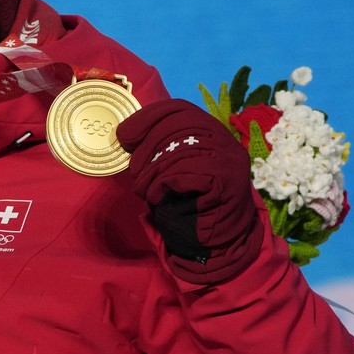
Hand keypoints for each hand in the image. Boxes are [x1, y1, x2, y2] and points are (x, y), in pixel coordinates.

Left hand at [115, 98, 261, 284]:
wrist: (213, 245)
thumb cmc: (187, 206)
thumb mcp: (170, 170)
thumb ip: (159, 148)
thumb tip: (124, 132)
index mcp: (213, 134)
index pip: (181, 108)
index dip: (148, 117)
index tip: (124, 135)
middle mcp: (226, 143)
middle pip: (178, 125)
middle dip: (147, 148)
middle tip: (135, 172)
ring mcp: (230, 161)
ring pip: (180, 150)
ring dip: (152, 173)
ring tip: (146, 191)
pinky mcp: (226, 182)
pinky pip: (183, 173)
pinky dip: (162, 186)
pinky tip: (159, 198)